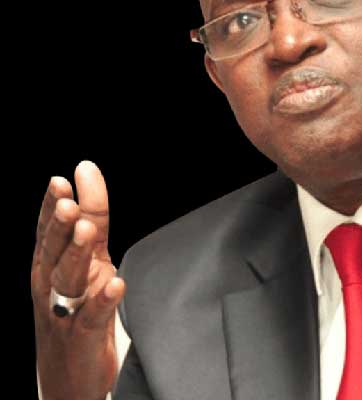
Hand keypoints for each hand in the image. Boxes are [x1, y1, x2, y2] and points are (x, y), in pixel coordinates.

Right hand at [32, 160, 125, 399]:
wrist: (67, 379)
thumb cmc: (74, 314)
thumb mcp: (83, 265)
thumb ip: (90, 227)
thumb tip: (88, 183)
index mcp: (51, 266)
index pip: (51, 230)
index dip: (55, 204)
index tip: (64, 178)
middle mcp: (53, 286)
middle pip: (54, 251)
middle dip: (59, 225)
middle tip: (66, 201)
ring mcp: (67, 312)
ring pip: (69, 279)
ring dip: (77, 254)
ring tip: (86, 230)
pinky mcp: (85, 337)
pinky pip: (94, 317)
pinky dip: (103, 300)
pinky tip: (114, 284)